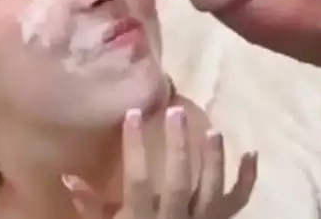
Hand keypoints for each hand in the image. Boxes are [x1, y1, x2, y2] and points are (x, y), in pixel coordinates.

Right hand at [63, 107, 257, 217]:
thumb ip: (89, 206)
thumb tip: (68, 175)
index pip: (138, 180)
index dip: (134, 147)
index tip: (133, 114)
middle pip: (179, 182)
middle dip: (178, 147)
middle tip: (176, 113)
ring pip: (212, 191)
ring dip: (214, 160)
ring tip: (213, 130)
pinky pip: (238, 203)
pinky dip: (247, 180)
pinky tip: (252, 153)